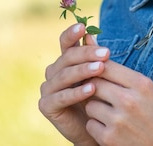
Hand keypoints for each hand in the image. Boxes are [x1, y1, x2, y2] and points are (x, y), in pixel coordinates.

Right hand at [39, 23, 109, 145]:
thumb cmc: (99, 97)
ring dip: (83, 71)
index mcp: (65, 61)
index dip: (72, 34)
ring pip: (64, 75)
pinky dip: (76, 92)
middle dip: (87, 54)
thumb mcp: (99, 75)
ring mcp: (48, 89)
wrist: (95, 126)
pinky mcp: (46, 106)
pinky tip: (91, 89)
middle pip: (68, 58)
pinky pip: (61, 97)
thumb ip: (94, 57)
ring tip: (101, 68)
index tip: (83, 26)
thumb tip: (90, 34)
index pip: (66, 43)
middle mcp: (54, 72)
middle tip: (106, 53)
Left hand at [83, 60, 152, 145]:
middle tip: (102, 94)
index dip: (97, 68)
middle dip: (94, 88)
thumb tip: (93, 49)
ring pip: (90, 105)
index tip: (97, 73)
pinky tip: (111, 128)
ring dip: (95, 108)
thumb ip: (123, 74)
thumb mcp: (147, 90)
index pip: (107, 66)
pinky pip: (90, 124)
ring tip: (111, 113)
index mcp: (142, 84)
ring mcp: (118, 121)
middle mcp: (129, 101)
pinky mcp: (109, 138)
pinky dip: (97, 126)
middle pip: (94, 84)